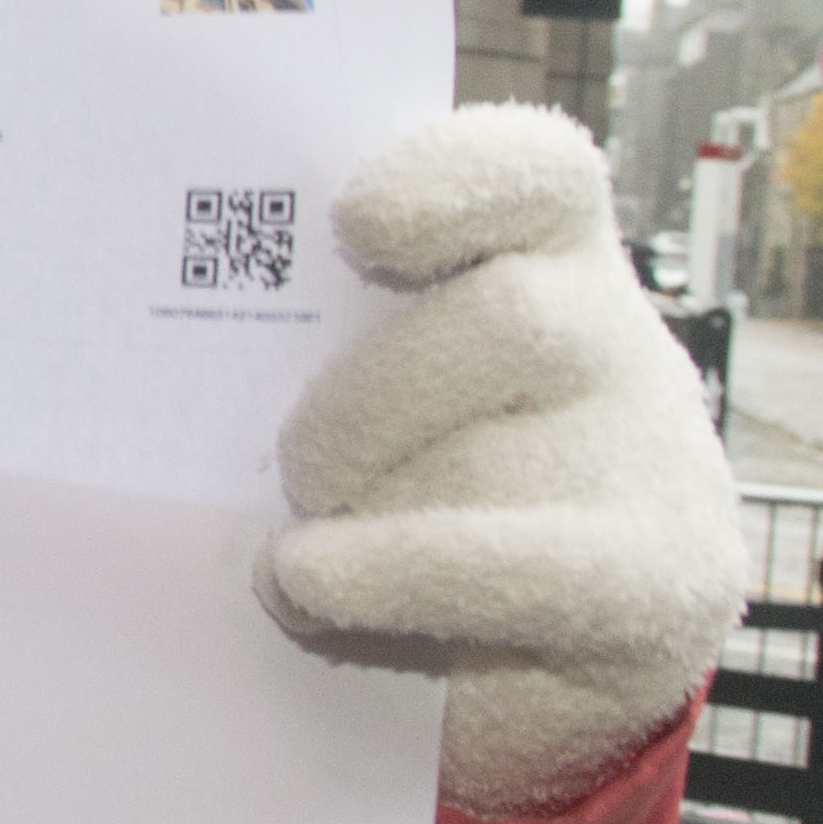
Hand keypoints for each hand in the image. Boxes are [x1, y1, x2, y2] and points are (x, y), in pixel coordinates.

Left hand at [257, 105, 739, 812]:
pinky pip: (522, 567)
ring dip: (368, 496)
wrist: (534, 649)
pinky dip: (395, 577)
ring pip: (502, 446)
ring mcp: (646, 457)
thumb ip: (309, 338)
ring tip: (291, 550)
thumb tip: (163, 340)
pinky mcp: (659, 581)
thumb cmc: (413, 477)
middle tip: (292, 468)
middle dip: (368, 400)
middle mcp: (610, 336)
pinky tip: (310, 586)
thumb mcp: (367, 382)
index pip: (534, 174)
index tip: (357, 219)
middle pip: (508, 318)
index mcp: (538, 257)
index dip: (453, 181)